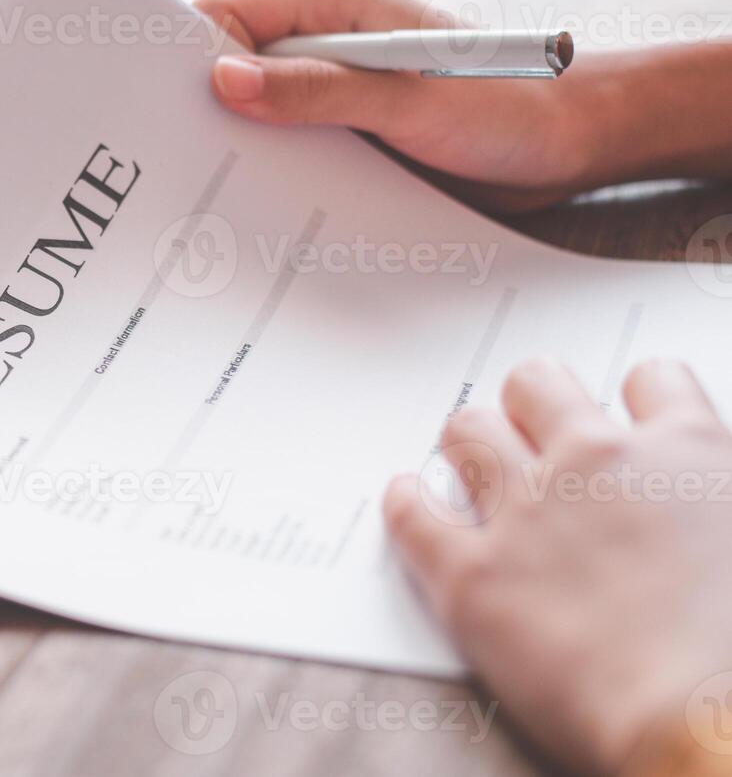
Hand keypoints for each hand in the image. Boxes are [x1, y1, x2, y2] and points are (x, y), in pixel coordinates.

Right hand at [194, 0, 609, 212]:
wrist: (570, 151)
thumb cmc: (508, 107)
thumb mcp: (409, 100)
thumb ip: (319, 90)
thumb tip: (224, 80)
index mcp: (334, 10)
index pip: (229, 13)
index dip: (191, 54)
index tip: (170, 106)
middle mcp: (326, 49)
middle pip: (231, 68)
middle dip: (203, 109)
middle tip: (178, 161)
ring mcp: (333, 96)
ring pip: (255, 118)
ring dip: (239, 153)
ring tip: (212, 197)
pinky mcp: (345, 141)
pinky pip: (288, 156)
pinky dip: (271, 179)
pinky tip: (261, 213)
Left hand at [384, 359, 731, 773]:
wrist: (711, 724)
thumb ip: (716, 498)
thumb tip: (702, 512)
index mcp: (688, 454)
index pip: (653, 381)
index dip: (637, 399)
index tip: (628, 420)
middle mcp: (599, 463)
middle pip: (538, 386)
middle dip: (531, 403)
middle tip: (531, 432)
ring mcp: (527, 512)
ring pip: (469, 431)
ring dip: (468, 443)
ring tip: (469, 464)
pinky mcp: (470, 574)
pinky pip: (412, 513)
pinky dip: (405, 502)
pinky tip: (409, 499)